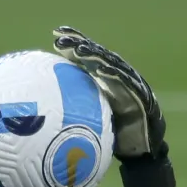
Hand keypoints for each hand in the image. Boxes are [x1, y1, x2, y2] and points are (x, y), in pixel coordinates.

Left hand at [52, 26, 164, 159]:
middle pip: (98, 55)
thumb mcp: (91, 123)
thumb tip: (43, 114)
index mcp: (105, 80)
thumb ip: (74, 112)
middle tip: (62, 37)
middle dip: (80, 44)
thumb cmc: (116, 137)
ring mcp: (132, 85)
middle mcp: (119, 77)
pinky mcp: (143, 96)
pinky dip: (114, 75)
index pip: (88, 57)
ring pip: (112, 64)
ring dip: (95, 55)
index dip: (74, 44)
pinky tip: (100, 70)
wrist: (143, 151)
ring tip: (79, 49)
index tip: (56, 34)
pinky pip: (127, 84)